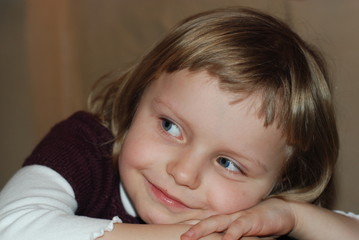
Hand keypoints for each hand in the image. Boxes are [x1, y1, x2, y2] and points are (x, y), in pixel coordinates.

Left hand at [181, 198, 295, 239]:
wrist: (282, 212)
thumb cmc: (260, 222)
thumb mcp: (242, 230)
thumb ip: (230, 234)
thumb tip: (220, 239)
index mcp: (225, 219)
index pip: (205, 222)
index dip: (191, 227)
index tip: (177, 232)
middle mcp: (229, 217)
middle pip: (206, 222)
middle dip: (191, 229)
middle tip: (179, 237)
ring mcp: (239, 217)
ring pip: (217, 223)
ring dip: (202, 229)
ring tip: (189, 236)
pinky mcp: (251, 220)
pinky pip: (239, 227)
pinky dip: (231, 234)